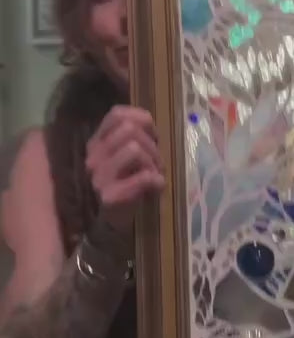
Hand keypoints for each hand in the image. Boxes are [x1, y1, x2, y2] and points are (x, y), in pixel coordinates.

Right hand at [86, 106, 164, 235]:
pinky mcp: (110, 196)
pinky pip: (143, 176)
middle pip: (130, 129)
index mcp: (96, 142)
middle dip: (152, 144)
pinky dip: (156, 180)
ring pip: (134, 148)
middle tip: (156, 162)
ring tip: (155, 175)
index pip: (117, 114)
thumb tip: (146, 120)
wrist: (112, 223)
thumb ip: (135, 135)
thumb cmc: (126, 184)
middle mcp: (93, 156)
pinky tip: (156, 187)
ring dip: (154, 162)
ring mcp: (99, 176)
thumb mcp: (128, 155)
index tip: (152, 135)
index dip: (142, 120)